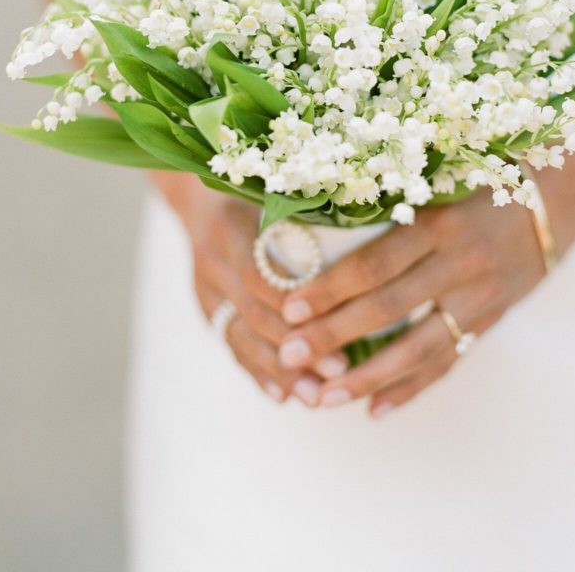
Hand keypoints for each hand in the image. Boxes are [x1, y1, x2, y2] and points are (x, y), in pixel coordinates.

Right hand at [151, 172, 348, 405]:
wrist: (194, 186)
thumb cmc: (252, 175)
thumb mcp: (274, 180)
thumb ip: (311, 199)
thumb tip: (380, 213)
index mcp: (230, 226)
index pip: (262, 279)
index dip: (298, 310)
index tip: (338, 331)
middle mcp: (212, 260)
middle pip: (254, 315)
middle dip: (297, 349)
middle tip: (341, 373)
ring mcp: (205, 286)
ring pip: (240, 338)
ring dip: (280, 372)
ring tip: (318, 398)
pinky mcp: (206, 304)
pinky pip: (229, 342)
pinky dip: (256, 371)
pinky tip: (283, 396)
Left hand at [277, 176, 574, 416]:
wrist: (559, 198)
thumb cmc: (484, 179)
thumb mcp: (439, 182)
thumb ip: (391, 204)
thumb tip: (316, 225)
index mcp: (437, 222)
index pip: (374, 262)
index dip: (329, 288)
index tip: (288, 308)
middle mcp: (458, 262)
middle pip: (387, 307)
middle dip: (333, 335)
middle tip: (289, 356)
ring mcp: (478, 296)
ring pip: (417, 347)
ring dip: (368, 376)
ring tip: (324, 397)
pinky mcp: (491, 319)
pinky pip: (448, 362)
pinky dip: (410, 388)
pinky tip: (375, 409)